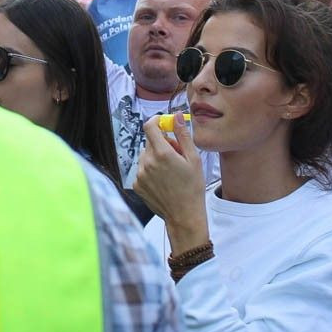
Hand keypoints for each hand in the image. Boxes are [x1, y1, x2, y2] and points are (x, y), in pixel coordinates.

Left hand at [134, 114, 208, 249]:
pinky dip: (150, 170)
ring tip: (170, 170)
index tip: (163, 123)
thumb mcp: (194, 159)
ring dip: (155, 157)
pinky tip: (163, 180)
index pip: (149, 126)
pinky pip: (142, 169)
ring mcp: (140, 174)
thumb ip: (183, 135)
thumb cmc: (192, 187)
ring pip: (145, 155)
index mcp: (162, 154)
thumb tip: (177, 115)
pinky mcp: (136, 184)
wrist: (183, 215)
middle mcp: (147, 162)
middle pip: (150, 142)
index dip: (155, 121)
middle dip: (161, 143)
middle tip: (176, 154)